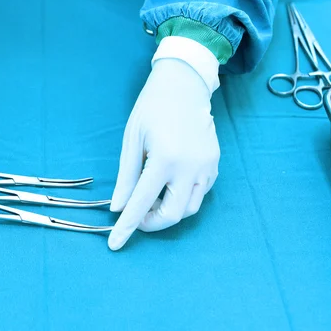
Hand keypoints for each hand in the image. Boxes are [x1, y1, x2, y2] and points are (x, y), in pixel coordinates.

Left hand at [108, 39, 220, 249]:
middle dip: (151, 223)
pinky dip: (182, 198)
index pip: (142, 203)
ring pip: (189, 209)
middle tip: (137, 214)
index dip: (127, 226)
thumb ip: (126, 177)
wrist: (184, 86)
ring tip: (152, 196)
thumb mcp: (132, 140)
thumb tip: (119, 207)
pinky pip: (199, 194)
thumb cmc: (152, 109)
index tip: (115, 243)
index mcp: (165, 159)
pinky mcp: (215, 166)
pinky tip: (170, 183)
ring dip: (168, 211)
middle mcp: (190, 167)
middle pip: (172, 215)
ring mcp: (206, 167)